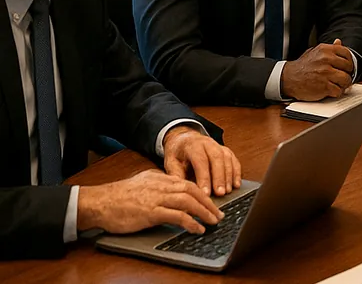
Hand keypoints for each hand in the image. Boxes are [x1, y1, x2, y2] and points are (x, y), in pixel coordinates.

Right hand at [77, 170, 223, 234]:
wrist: (99, 203)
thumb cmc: (117, 196)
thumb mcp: (141, 183)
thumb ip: (157, 184)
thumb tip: (172, 189)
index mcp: (159, 178)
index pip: (187, 183)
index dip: (202, 193)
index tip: (210, 202)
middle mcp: (161, 185)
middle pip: (192, 190)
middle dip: (208, 202)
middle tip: (218, 213)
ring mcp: (156, 198)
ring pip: (188, 201)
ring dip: (204, 212)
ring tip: (213, 221)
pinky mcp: (151, 212)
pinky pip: (177, 216)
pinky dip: (191, 222)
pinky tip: (197, 228)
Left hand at [162, 125, 242, 196]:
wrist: (185, 139)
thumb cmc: (178, 153)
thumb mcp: (171, 162)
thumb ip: (177, 175)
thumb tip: (183, 190)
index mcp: (192, 146)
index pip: (200, 161)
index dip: (204, 177)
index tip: (205, 193)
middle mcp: (208, 144)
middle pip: (217, 159)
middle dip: (219, 178)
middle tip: (220, 193)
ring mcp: (218, 146)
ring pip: (227, 159)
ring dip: (229, 176)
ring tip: (227, 191)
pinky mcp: (226, 150)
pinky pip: (234, 160)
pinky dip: (236, 172)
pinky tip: (236, 184)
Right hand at [282, 40, 355, 99]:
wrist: (288, 79)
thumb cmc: (302, 67)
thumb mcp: (314, 52)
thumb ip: (329, 48)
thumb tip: (339, 42)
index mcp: (325, 50)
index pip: (347, 54)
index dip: (348, 62)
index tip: (345, 66)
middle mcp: (326, 60)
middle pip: (349, 67)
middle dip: (346, 73)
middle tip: (340, 76)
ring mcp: (325, 73)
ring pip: (346, 80)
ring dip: (343, 84)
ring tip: (336, 84)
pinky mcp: (324, 86)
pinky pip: (339, 91)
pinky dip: (336, 92)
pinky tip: (330, 90)